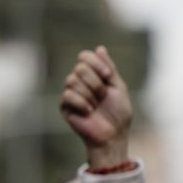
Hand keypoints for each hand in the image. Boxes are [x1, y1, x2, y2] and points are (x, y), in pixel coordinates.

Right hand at [59, 46, 132, 167]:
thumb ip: (109, 68)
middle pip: (79, 67)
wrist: (113, 134)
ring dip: (90, 94)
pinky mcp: (64, 106)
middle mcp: (80, 81)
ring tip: (96, 106)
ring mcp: (71, 93)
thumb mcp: (118, 87)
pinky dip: (82, 103)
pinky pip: (68, 95)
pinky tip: (88, 112)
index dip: (96, 63)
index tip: (108, 76)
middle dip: (96, 82)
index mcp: (93, 75)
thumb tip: (100, 48)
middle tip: (103, 96)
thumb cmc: (118, 113)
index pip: (84, 56)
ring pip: (72, 79)